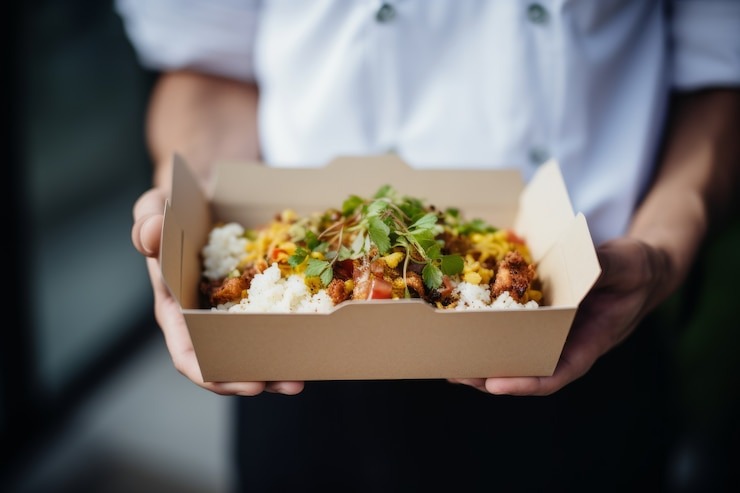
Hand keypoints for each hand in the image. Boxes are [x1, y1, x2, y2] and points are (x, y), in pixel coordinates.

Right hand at [132, 187, 304, 395]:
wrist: (203, 186)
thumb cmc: (172, 205)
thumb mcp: (153, 209)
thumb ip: (146, 223)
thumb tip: (150, 234)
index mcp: (176, 307)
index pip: (189, 354)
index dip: (214, 374)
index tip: (246, 384)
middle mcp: (206, 313)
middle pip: (229, 358)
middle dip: (259, 376)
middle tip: (291, 384)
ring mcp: (234, 303)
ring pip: (256, 343)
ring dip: (280, 361)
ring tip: (306, 372)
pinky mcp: (259, 288)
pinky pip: (275, 312)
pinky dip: (292, 324)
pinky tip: (314, 331)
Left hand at [449, 237, 669, 395]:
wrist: (640, 264)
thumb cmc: (638, 269)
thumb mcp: (627, 265)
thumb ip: (605, 268)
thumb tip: (584, 266)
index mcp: (589, 342)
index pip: (556, 373)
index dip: (525, 382)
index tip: (495, 384)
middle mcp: (565, 341)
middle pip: (525, 368)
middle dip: (488, 375)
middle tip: (454, 373)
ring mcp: (551, 329)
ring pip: (513, 351)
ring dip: (481, 357)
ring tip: (448, 359)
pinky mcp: (540, 311)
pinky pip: (511, 323)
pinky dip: (488, 326)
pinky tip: (461, 322)